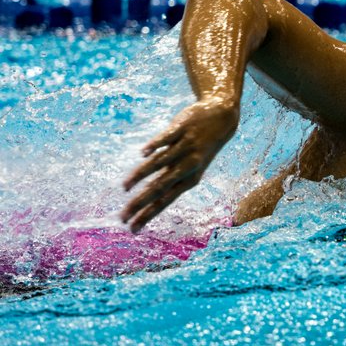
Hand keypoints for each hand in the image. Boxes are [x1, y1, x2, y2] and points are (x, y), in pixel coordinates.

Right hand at [121, 98, 239, 231]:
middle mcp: (188, 166)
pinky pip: (165, 138)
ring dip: (140, 175)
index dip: (148, 215)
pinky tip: (142, 153)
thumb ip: (168, 179)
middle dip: (140, 204)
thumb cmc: (200, 148)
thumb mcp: (189, 167)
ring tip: (124, 187)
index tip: (132, 228)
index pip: (165, 201)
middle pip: (159, 188)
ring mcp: (185, 147)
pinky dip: (154, 145)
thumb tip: (146, 196)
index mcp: (189, 179)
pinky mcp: (181, 128)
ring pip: (159, 163)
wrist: (223, 117)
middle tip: (122, 217)